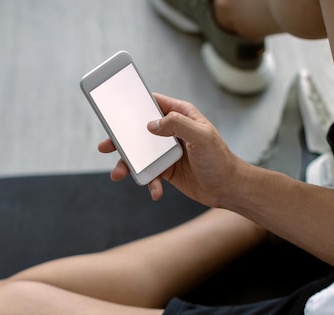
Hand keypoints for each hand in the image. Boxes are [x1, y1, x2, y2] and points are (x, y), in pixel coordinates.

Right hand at [98, 93, 245, 204]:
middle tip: (104, 146)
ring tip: (119, 175)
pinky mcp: (166, 170)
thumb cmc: (219, 159)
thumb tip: (151, 125)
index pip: (153, 103)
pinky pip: (150, 174)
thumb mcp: (202, 136)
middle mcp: (171, 131)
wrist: (228, 189)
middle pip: (139, 130)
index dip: (134, 103)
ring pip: (139, 155)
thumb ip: (177, 125)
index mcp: (181, 115)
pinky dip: (149, 183)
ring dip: (128, 165)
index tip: (115, 108)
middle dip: (120, 140)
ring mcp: (167, 151)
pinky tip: (155, 192)